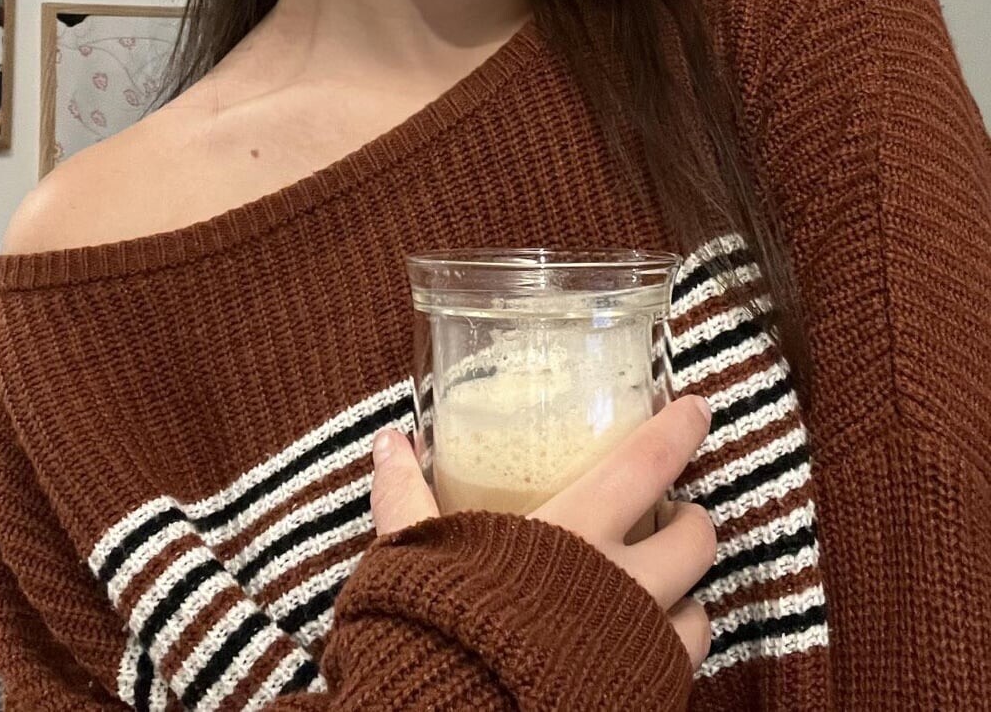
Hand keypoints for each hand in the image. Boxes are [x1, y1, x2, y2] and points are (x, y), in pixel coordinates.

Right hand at [370, 394, 715, 672]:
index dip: (678, 430)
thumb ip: (406, 496)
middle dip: (692, 520)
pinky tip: (638, 653)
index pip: (646, 464)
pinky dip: (668, 656)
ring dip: (686, 597)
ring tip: (661, 591)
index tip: (698, 409)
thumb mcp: (415, 554)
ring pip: (700, 615)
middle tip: (673, 513)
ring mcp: (643, 653)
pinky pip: (680, 674)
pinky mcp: (646, 702)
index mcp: (576, 534)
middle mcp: (626, 588)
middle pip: (695, 540)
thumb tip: (391, 442)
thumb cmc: (442, 634)